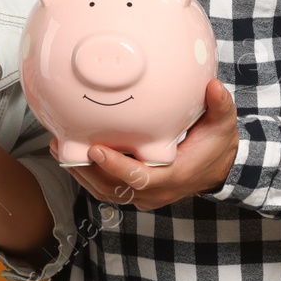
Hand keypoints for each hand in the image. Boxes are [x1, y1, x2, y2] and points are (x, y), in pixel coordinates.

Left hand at [64, 79, 238, 211]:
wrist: (219, 168)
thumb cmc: (217, 145)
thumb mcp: (223, 124)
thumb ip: (220, 106)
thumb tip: (214, 86)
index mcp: (173, 177)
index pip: (139, 178)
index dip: (116, 166)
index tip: (96, 149)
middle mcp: (155, 192)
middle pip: (112, 188)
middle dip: (86, 169)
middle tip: (63, 146)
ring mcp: (143, 195)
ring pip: (104, 190)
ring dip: (81, 172)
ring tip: (58, 147)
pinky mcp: (135, 191)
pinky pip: (106, 187)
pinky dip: (87, 173)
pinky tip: (71, 153)